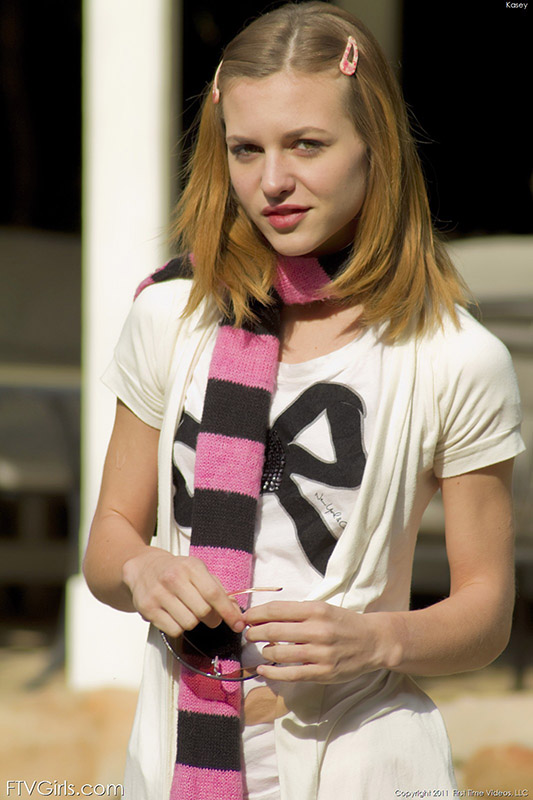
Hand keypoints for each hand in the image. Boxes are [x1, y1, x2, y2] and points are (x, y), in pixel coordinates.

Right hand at [122, 547, 244, 636]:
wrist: (143, 567)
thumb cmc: (176, 570)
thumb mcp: (198, 571)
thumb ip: (218, 590)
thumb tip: (235, 613)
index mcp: (190, 567)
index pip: (213, 594)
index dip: (228, 612)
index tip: (238, 624)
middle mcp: (173, 579)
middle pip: (203, 612)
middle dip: (211, 618)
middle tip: (207, 614)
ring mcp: (158, 594)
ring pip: (189, 624)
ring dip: (193, 622)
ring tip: (187, 611)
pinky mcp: (147, 609)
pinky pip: (174, 631)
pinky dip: (179, 627)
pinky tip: (174, 615)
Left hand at [243, 601, 390, 682]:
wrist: (373, 641)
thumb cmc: (343, 623)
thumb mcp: (323, 609)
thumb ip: (297, 612)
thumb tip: (265, 616)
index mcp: (315, 610)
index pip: (276, 609)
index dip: (256, 613)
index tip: (246, 617)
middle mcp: (317, 630)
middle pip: (274, 630)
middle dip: (254, 632)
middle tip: (248, 634)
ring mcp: (320, 652)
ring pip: (279, 653)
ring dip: (264, 652)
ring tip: (261, 650)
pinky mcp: (323, 672)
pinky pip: (290, 674)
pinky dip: (272, 673)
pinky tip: (263, 670)